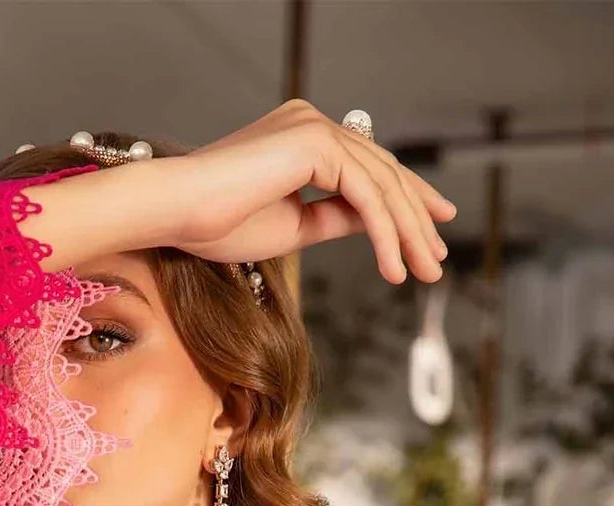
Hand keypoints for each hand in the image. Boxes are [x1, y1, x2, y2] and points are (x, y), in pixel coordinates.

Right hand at [166, 100, 454, 282]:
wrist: (177, 212)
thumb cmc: (215, 224)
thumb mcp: (291, 226)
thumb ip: (333, 220)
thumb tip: (372, 225)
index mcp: (304, 137)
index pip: (369, 168)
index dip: (405, 203)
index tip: (429, 235)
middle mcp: (314, 122)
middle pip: (384, 173)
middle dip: (416, 221)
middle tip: (436, 262)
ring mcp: (315, 127)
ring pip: (381, 185)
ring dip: (407, 234)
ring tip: (423, 273)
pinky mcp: (314, 143)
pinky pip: (365, 194)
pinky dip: (384, 235)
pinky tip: (393, 268)